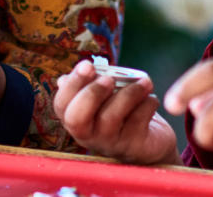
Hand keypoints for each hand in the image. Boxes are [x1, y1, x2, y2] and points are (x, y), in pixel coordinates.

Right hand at [54, 59, 177, 164]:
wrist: (149, 142)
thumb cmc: (119, 112)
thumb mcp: (100, 100)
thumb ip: (84, 88)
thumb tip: (63, 80)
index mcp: (74, 119)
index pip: (61, 105)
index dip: (72, 84)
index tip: (88, 64)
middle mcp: (88, 135)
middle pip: (77, 118)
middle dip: (92, 93)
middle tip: (109, 78)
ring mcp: (110, 143)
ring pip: (111, 117)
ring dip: (129, 93)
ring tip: (144, 82)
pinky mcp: (134, 147)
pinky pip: (137, 121)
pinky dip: (147, 104)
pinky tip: (151, 98)